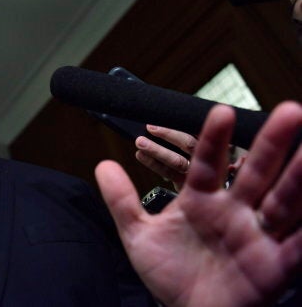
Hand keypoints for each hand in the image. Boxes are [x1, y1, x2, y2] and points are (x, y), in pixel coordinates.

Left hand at [96, 102, 301, 306]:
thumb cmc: (169, 273)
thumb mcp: (138, 235)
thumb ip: (121, 200)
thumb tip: (102, 164)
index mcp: (202, 200)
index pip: (208, 163)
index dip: (214, 139)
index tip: (220, 112)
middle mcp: (234, 211)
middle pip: (255, 173)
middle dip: (271, 145)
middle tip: (290, 111)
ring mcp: (257, 235)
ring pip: (283, 202)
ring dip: (298, 178)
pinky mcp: (276, 264)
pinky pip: (297, 244)